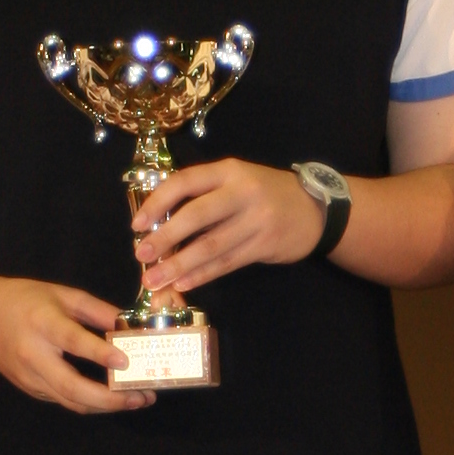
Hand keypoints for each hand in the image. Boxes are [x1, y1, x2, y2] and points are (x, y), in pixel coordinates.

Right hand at [0, 277, 153, 413]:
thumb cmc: (25, 300)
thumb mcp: (62, 294)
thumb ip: (97, 310)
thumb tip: (131, 325)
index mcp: (42, 323)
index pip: (71, 341)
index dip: (98, 353)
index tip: (125, 361)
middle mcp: (33, 355)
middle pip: (71, 386)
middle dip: (110, 397)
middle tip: (142, 397)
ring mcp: (29, 378)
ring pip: (71, 401)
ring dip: (107, 406)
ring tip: (137, 400)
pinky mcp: (30, 390)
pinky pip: (64, 401)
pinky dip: (91, 403)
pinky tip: (113, 398)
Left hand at [133, 157, 323, 291]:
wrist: (316, 209)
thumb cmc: (265, 193)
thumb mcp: (237, 180)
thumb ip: (204, 194)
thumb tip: (160, 223)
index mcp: (228, 171)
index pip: (185, 182)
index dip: (158, 202)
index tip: (137, 224)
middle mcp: (242, 192)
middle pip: (196, 216)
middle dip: (165, 238)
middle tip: (141, 255)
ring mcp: (256, 220)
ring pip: (211, 245)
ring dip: (179, 265)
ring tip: (155, 280)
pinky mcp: (265, 245)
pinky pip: (228, 262)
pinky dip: (203, 274)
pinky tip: (184, 283)